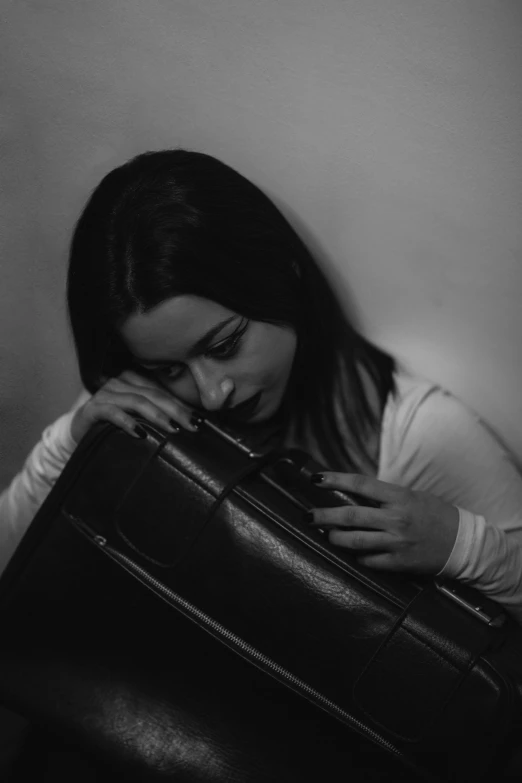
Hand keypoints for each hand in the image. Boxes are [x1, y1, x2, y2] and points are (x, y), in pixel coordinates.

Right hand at [71, 370, 199, 443]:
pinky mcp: (93, 408)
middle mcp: (120, 382)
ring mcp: (106, 394)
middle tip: (192, 425)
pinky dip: (128, 422)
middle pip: (153, 394)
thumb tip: (187, 422)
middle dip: (176, 410)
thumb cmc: (112, 424)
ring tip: (173, 429)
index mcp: (133, 380)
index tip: (199, 418)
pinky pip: (113, 413)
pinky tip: (140, 433)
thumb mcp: (137, 416)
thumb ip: (156, 413)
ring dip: (157, 415)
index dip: (181, 403)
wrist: (78, 432)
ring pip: (137, 401)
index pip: (161, 390)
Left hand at [308, 473, 458, 573]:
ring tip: (327, 535)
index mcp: (399, 497)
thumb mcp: (411, 497)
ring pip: (355, 541)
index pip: (360, 484)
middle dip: (324, 515)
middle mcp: (396, 519)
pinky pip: (369, 560)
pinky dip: (358, 556)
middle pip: (351, 515)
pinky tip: (353, 553)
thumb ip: (385, 497)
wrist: (462, 543)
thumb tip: (354, 494)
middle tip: (308, 515)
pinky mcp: (399, 563)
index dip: (335, 480)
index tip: (317, 479)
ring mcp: (396, 543)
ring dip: (336, 538)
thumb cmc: (436, 515)